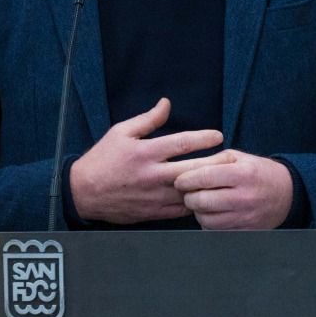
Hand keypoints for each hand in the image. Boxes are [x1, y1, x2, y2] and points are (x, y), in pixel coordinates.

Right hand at [69, 98, 230, 223]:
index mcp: (145, 153)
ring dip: (208, 184)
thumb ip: (148, 119)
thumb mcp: (121, 132)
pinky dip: (196, 202)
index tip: (218, 136)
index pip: (181, 144)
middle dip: (215, 163)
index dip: (203, 138)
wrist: (83, 193)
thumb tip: (167, 103)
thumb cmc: (103, 159)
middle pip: (192, 169)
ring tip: (226, 177)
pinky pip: (181, 209)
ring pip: (190, 192)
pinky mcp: (154, 212)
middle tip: (232, 158)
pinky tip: (207, 195)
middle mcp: (152, 175)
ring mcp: (154, 196)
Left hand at [172, 150, 293, 229]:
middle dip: (189, 197)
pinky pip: (216, 231)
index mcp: (243, 174)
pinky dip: (209, 223)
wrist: (287, 194)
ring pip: (206, 219)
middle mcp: (244, 197)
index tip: (180, 180)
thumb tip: (187, 169)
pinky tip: (213, 213)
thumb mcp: (241, 158)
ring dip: (197, 211)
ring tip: (201, 203)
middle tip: (189, 193)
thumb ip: (214, 160)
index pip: (204, 177)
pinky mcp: (245, 231)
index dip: (186, 180)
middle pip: (201, 201)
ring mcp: (245, 217)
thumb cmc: (259, 172)